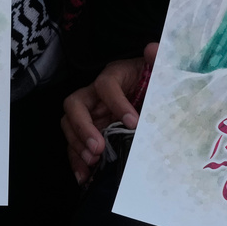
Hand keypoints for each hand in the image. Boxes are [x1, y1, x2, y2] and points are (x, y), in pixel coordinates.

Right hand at [60, 43, 156, 184]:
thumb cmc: (152, 82)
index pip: (106, 84)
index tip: (133, 123)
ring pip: (69, 125)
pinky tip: (84, 177)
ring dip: (76, 145)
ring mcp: (88, 114)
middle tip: (98, 148)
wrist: (151, 96)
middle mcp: (94, 94)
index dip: (116, 103)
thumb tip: (152, 49)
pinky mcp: (88, 132)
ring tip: (91, 163)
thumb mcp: (158, 71)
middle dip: (83, 127)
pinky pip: (74, 145)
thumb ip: (157, 61)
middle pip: (75, 104)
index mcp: (113, 76)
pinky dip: (76, 161)